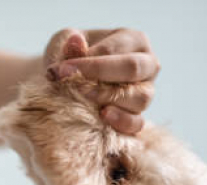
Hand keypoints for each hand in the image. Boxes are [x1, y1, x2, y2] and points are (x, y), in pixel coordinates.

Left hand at [43, 28, 160, 133]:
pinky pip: (137, 123)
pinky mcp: (138, 117)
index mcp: (134, 40)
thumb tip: (75, 41)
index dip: (87, 61)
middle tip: (72, 84)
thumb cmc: (68, 58)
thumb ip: (69, 44)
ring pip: (140, 97)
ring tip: (84, 99)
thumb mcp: (63, 44)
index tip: (59, 71)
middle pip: (133, 68)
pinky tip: (103, 116)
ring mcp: (146, 93)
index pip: (114, 49)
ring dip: (110, 98)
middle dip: (100, 76)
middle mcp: (147, 65)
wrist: (64, 84)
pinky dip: (122, 121)